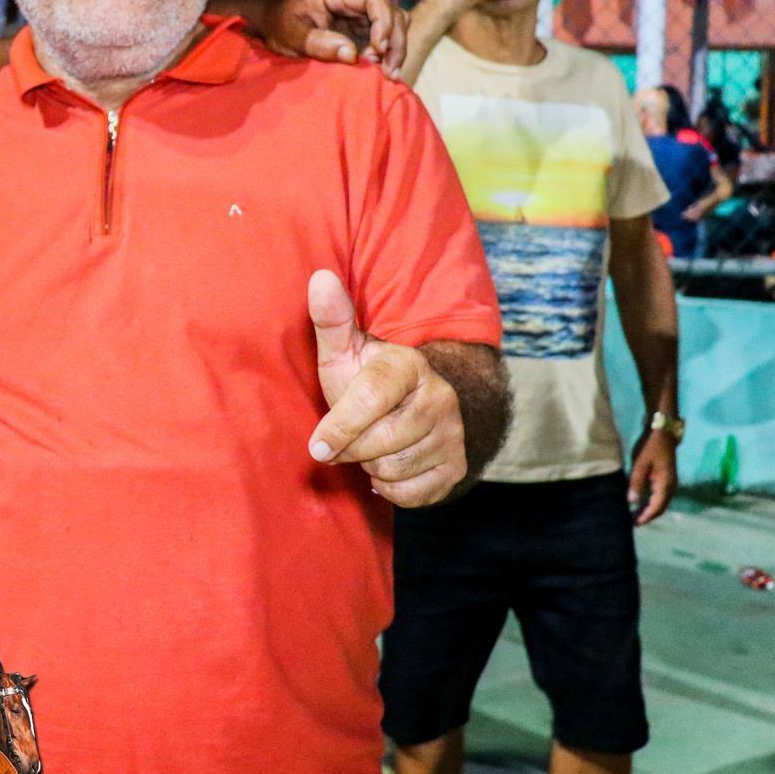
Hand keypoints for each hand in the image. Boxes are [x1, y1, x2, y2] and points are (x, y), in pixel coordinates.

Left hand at [261, 0, 407, 75]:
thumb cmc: (277, 22)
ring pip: (393, 24)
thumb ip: (318, 43)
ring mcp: (358, 12)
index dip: (384, 21)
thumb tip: (352, 54)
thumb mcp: (291, 35)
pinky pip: (382, 37)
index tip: (379, 48)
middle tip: (389, 70)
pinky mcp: (359, 28)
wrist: (269, 20)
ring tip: (388, 73)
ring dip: (395, 48)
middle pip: (391, 11)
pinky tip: (380, 71)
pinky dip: (386, 53)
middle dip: (395, 41)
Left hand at [306, 269, 466, 507]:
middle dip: (354, 447)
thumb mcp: (345, 351)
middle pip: (380, 442)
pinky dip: (390, 488)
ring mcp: (453, 433)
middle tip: (352, 435)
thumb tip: (319, 278)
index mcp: (408, 365)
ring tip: (374, 443)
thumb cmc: (365, 379)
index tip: (317, 448)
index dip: (340, 428)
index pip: (371, 399)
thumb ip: (331, 319)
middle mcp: (440, 397)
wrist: (413, 407)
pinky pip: (411, 495)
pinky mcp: (457, 467)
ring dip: (371, 465)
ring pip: (393, 470)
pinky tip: (389, 465)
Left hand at [627, 428, 676, 524]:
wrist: (664, 434)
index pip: (657, 506)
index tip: (636, 523)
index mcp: (666, 484)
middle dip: (648, 516)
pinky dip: (652, 503)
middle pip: (661, 507)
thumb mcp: (641, 465)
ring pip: (661, 503)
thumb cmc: (651, 448)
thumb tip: (632, 502)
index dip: (647, 516)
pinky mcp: (667, 480)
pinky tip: (641, 504)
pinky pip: (661, 496)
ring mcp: (670, 483)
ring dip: (650, 510)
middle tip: (633, 523)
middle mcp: (671, 487)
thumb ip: (637, 483)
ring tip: (635, 516)